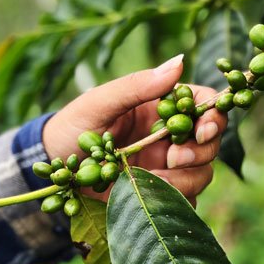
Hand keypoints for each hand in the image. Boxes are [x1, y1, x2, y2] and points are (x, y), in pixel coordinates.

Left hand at [43, 55, 226, 205]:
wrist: (51, 170)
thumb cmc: (72, 128)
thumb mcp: (99, 103)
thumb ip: (137, 86)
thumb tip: (180, 62)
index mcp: (158, 108)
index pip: (201, 105)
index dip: (212, 116)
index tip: (201, 130)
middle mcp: (167, 137)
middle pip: (209, 141)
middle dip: (198, 151)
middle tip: (171, 158)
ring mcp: (164, 167)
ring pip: (201, 173)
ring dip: (184, 179)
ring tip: (148, 179)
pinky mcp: (157, 194)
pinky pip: (184, 201)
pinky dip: (172, 200)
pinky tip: (145, 196)